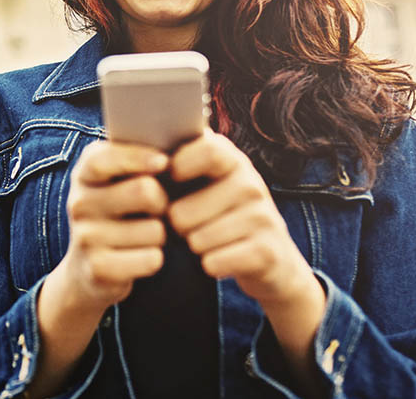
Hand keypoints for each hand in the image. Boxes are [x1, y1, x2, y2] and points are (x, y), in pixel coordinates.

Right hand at [56, 140, 169, 312]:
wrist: (89, 269)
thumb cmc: (119, 213)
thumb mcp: (119, 182)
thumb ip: (141, 157)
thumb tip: (192, 131)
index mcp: (84, 173)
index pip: (106, 157)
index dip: (138, 157)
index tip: (164, 162)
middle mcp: (78, 202)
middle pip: (143, 191)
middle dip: (163, 201)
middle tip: (159, 207)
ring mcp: (85, 236)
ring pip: (154, 230)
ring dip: (161, 235)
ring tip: (145, 235)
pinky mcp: (99, 268)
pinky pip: (151, 259)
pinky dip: (155, 259)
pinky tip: (140, 257)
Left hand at [166, 128, 320, 309]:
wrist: (274, 260)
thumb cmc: (225, 216)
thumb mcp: (211, 183)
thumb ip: (183, 162)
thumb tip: (142, 154)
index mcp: (234, 161)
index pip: (207, 149)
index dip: (179, 165)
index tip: (171, 179)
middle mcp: (252, 185)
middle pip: (183, 211)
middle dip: (177, 225)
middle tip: (191, 226)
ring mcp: (262, 218)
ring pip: (196, 240)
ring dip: (195, 246)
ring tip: (210, 241)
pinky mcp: (265, 252)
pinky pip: (213, 262)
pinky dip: (210, 265)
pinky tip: (222, 260)